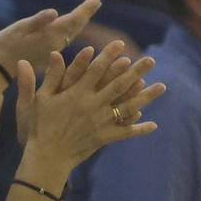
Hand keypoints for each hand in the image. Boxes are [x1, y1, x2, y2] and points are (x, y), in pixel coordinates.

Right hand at [0, 0, 103, 79]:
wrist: (1, 68)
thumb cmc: (6, 45)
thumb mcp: (19, 29)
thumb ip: (38, 21)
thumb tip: (55, 12)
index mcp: (51, 35)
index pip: (75, 18)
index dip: (87, 7)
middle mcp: (57, 42)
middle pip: (78, 24)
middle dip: (89, 10)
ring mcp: (55, 48)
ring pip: (75, 30)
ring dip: (84, 17)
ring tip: (93, 6)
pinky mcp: (51, 50)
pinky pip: (68, 35)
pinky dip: (76, 25)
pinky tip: (77, 21)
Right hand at [14, 41, 165, 163]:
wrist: (46, 157)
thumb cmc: (39, 127)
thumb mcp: (38, 100)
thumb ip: (47, 77)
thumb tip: (42, 54)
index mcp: (76, 94)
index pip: (96, 70)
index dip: (109, 55)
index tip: (120, 43)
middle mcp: (92, 106)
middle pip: (119, 85)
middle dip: (136, 71)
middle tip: (151, 60)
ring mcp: (100, 122)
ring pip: (128, 106)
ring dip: (146, 96)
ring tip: (162, 86)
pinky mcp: (104, 137)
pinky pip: (125, 132)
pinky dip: (139, 129)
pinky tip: (153, 124)